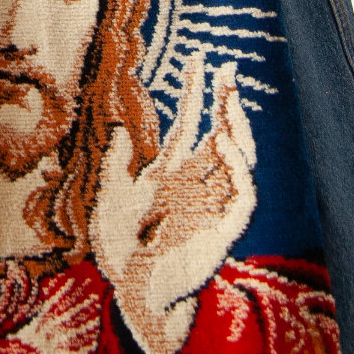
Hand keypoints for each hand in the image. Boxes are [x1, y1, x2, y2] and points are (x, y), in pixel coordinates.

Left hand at [89, 52, 255, 353]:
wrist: (132, 293)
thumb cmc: (120, 251)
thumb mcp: (109, 198)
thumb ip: (115, 164)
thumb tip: (115, 126)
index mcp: (173, 173)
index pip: (191, 123)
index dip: (197, 92)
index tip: (199, 60)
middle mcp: (197, 184)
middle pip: (222, 133)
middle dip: (228, 101)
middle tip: (230, 69)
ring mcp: (213, 205)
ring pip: (240, 158)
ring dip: (238, 128)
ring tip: (229, 101)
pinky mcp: (224, 229)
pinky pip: (243, 195)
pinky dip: (240, 169)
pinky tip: (227, 143)